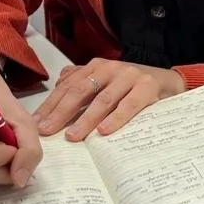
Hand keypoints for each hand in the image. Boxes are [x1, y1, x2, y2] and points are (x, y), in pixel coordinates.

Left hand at [34, 58, 185, 140]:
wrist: (168, 81)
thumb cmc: (131, 86)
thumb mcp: (105, 82)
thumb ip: (82, 82)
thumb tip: (57, 86)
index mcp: (95, 67)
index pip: (67, 87)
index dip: (50, 105)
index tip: (36, 124)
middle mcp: (109, 68)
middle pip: (79, 91)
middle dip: (60, 112)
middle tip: (46, 130)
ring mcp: (129, 76)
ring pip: (102, 99)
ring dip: (85, 119)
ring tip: (72, 136)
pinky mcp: (147, 87)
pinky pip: (129, 105)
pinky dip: (116, 119)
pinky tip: (104, 131)